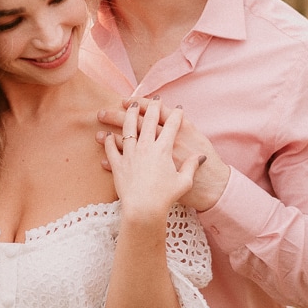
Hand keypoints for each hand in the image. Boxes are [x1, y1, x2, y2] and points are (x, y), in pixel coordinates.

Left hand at [98, 99, 228, 211]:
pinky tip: (107, 136)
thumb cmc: (166, 197)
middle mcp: (146, 147)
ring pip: (127, 128)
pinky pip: (111, 149)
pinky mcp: (118, 165)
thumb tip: (200, 158)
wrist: (145, 209)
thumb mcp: (184, 181)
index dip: (177, 115)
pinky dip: (109, 141)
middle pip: (148, 120)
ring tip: (125, 105)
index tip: (179, 108)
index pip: (172, 125)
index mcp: (164, 149)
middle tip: (153, 99)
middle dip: (152, 106)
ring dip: (127, 114)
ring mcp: (130, 154)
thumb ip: (192, 166)